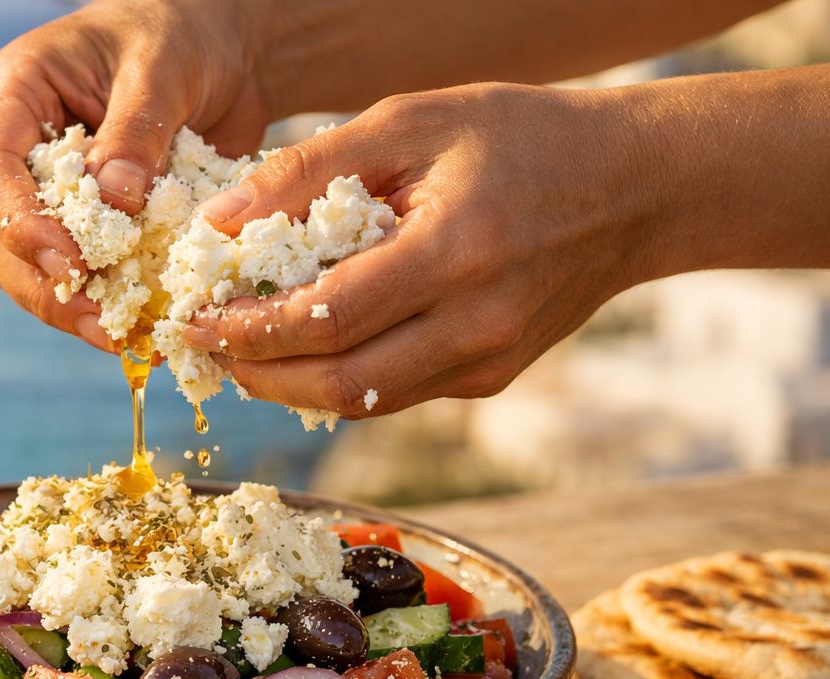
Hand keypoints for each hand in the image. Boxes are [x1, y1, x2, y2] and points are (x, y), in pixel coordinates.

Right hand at [0, 0, 271, 352]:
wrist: (221, 49)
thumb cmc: (181, 34)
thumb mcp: (162, 68)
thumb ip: (136, 132)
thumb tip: (117, 206)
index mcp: (16, 94)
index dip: (20, 224)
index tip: (70, 263)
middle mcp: (18, 149)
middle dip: (44, 284)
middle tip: (101, 320)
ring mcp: (47, 193)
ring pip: (26, 270)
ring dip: (70, 309)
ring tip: (122, 335)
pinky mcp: (86, 227)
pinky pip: (78, 278)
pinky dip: (106, 306)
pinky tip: (140, 331)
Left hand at [181, 84, 656, 417]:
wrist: (633, 188)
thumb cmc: (518, 138)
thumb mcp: (411, 122)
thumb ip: (309, 171)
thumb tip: (219, 224)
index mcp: (455, 252)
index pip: (327, 318)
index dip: (250, 329)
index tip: (196, 318)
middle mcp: (475, 324)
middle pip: (339, 383)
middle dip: (258, 373)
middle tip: (206, 347)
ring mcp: (487, 362)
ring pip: (364, 403)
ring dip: (290, 387)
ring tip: (242, 352)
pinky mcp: (490, 378)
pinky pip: (396, 394)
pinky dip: (338, 379)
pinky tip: (303, 349)